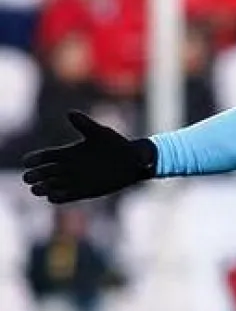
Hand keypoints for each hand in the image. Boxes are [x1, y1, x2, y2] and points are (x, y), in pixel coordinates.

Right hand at [21, 111, 157, 203]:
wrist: (132, 161)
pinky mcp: (83, 192)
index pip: (45, 156)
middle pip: (44, 172)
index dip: (35, 159)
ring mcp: (75, 180)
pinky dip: (58, 198)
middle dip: (35, 175)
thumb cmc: (115, 144)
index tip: (27, 161)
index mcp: (68, 152)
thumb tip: (70, 113)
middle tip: (29, 177)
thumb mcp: (100, 133)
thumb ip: (84, 124)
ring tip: (38, 189)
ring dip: (44, 188)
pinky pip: (67, 197)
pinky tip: (53, 197)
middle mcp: (68, 167)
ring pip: (52, 186)